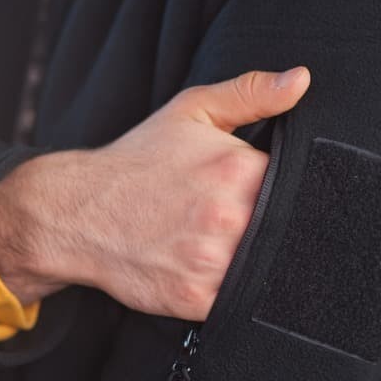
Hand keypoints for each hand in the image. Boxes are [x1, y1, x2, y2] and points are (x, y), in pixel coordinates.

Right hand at [0, 66, 310, 319]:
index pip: (296, 185)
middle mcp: (229, 218)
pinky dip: (232, 289)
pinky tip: (213, 269)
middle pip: (284, 230)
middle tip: (240, 218)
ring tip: (225, 242)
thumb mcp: (193, 111)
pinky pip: (237, 300)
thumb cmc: (140, 160)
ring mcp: (212, 262)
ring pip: (264, 268)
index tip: (267, 191)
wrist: (78, 212)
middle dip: (271, 226)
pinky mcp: (196, 299)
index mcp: (237, 169)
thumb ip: (251, 94)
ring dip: (255, 259)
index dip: (287, 189)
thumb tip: (302, 80)